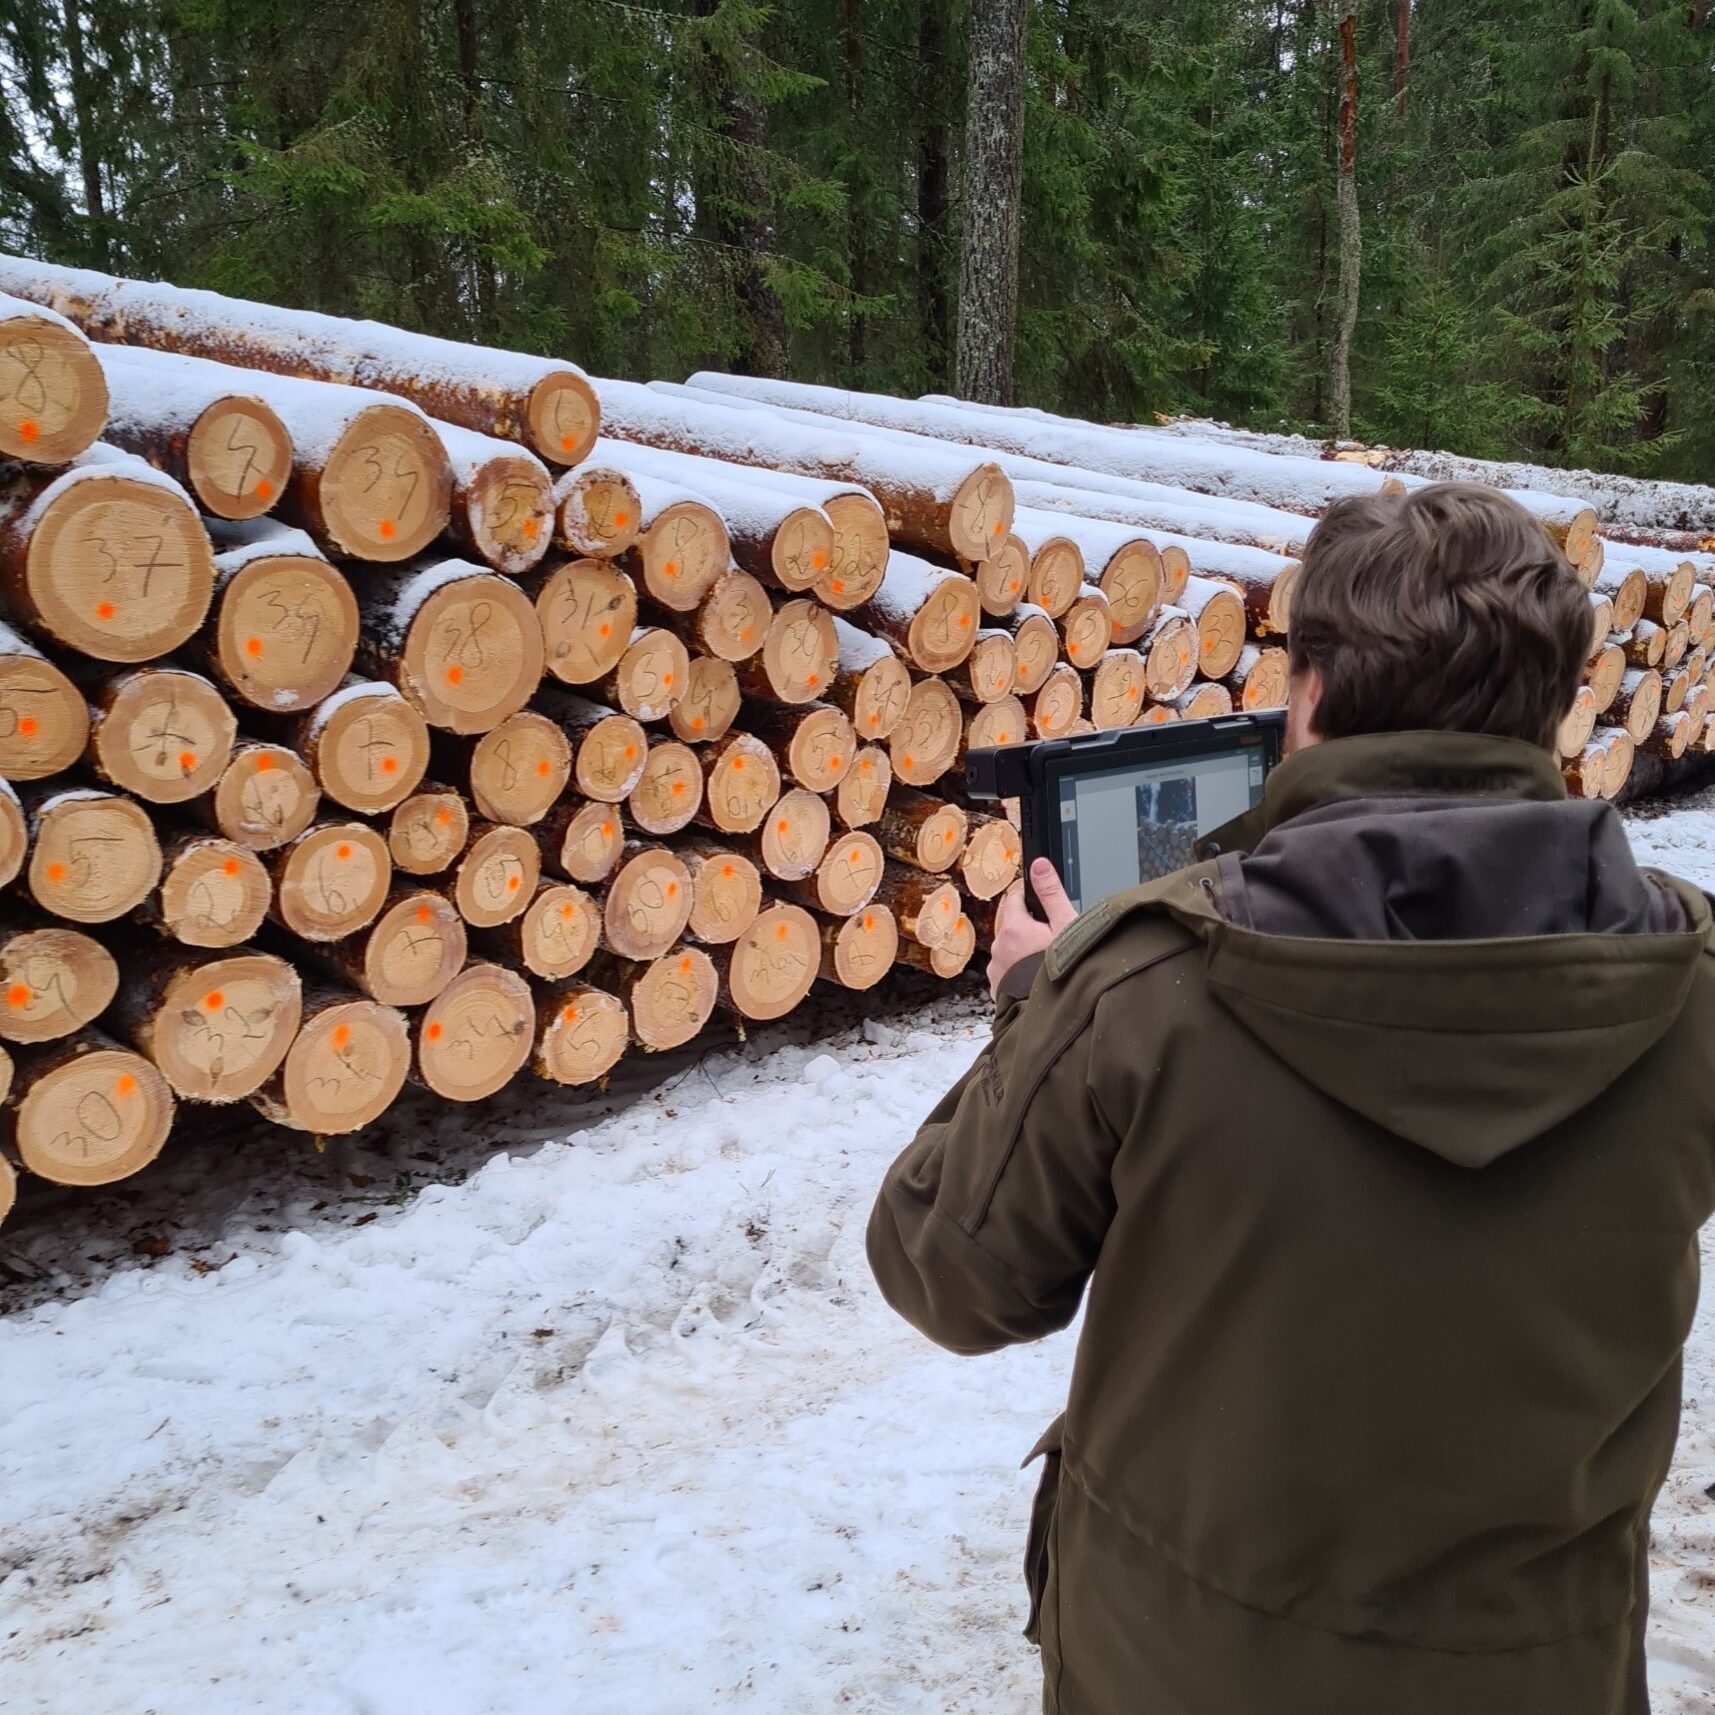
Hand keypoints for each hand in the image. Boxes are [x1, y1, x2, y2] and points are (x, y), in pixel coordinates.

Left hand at [987, 859, 1077, 1000]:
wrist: (1056, 1014)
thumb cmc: (1066, 972)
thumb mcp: (1066, 926)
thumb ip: (1051, 893)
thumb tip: (1039, 865)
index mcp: (1014, 928)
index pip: (1014, 899)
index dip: (1030, 900)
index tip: (1043, 909)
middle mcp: (999, 947)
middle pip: (1012, 927)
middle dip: (1029, 930)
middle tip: (1052, 942)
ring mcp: (996, 970)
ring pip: (1009, 951)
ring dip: (1022, 954)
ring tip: (1044, 965)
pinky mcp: (997, 990)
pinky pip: (1007, 974)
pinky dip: (1018, 974)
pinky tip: (1035, 980)